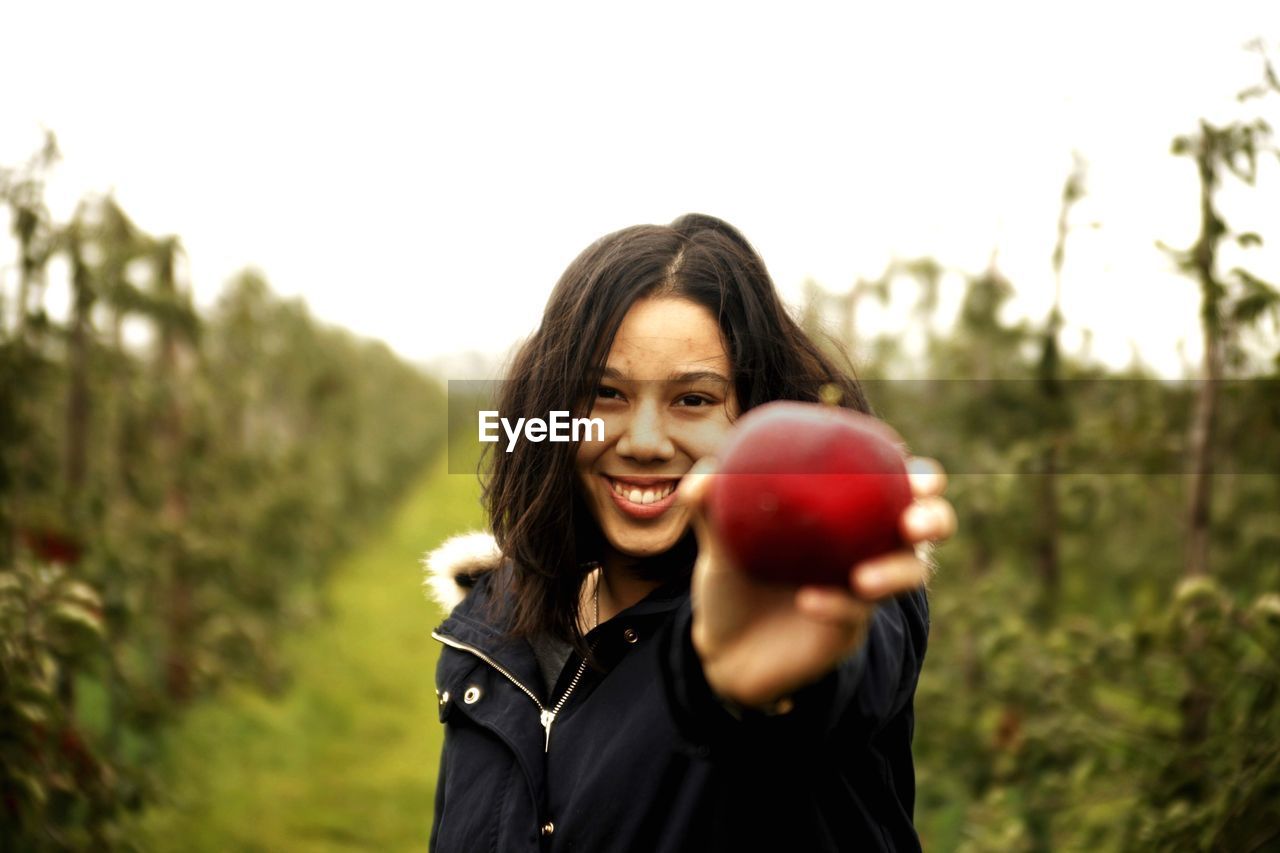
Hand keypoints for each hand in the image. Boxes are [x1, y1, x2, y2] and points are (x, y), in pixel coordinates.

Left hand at [678, 455, 955, 709]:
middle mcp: (866, 548)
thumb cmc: (733, 579)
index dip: (915, 471)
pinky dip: (836, 605)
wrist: (721, 647)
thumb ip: (711, 504)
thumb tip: (699, 479)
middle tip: (915, 520)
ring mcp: (863, 591)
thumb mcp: (718, 540)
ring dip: (895, 572)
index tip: (905, 455)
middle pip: (926, 528)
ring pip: (908, 576)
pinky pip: (855, 615)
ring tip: (861, 577)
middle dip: (934, 518)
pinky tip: (810, 600)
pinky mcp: (848, 632)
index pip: (894, 483)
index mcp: (845, 516)